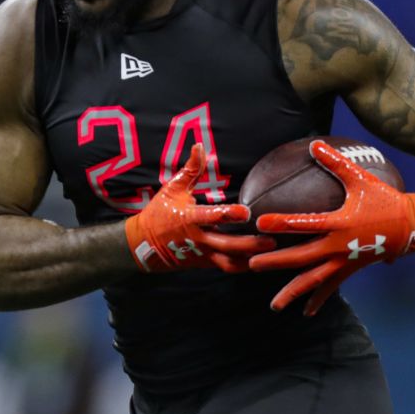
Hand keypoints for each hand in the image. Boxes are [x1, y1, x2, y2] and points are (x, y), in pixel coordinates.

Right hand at [125, 144, 276, 272]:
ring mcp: (202, 254)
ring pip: (229, 261)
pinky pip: (227, 267)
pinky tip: (261, 261)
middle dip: (250, 244)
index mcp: (189, 218)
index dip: (229, 214)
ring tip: (272, 255)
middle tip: (271, 240)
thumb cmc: (159, 212)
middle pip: (227, 244)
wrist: (143, 244)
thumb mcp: (172, 188)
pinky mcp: (205, 263)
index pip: (212, 216)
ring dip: (251, 259)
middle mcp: (198, 238)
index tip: (246, 212)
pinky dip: (244, 266)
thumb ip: (191, 169)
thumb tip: (200, 146)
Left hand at [249, 140, 414, 313]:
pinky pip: (331, 288)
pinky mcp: (350, 270)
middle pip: (302, 258)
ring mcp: (344, 262)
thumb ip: (335, 162)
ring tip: (273, 306)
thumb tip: (314, 144)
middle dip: (275, 262)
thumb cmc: (383, 199)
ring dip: (292, 292)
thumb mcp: (360, 178)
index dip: (283, 223)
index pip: (305, 224)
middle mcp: (339, 246)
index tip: (260, 223)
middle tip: (251, 265)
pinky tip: (305, 313)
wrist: (411, 226)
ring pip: (314, 281)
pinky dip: (318, 300)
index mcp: (340, 223)